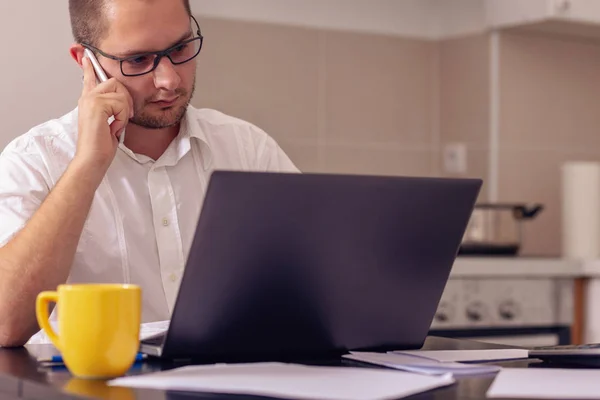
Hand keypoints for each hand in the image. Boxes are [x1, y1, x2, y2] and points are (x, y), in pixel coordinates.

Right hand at [74, 56, 133, 171]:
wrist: (93, 158)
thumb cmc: (101, 145)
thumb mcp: (109, 123)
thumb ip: (111, 109)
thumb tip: (122, 101)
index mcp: (88, 101)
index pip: (89, 78)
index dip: (90, 66)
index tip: (87, 55)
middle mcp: (87, 97)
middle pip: (114, 82)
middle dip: (126, 99)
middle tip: (125, 116)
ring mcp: (90, 100)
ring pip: (120, 94)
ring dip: (124, 111)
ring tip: (116, 125)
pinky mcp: (96, 105)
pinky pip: (121, 104)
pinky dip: (122, 118)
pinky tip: (113, 127)